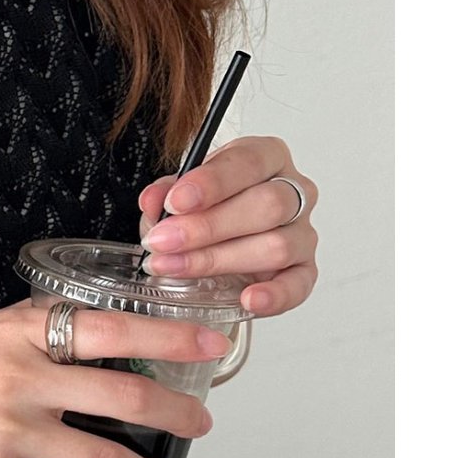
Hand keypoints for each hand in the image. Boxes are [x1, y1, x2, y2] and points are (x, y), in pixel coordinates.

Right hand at [0, 299, 225, 457]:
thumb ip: (34, 333)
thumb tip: (95, 341)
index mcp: (18, 332)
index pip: (112, 331)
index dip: (170, 340)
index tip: (209, 347)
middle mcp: (19, 379)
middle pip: (125, 398)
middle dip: (176, 415)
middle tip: (199, 423)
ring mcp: (9, 432)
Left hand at [137, 134, 318, 316]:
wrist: (212, 240)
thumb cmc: (202, 208)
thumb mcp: (179, 194)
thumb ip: (165, 194)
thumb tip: (154, 201)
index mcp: (266, 158)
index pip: (248, 162)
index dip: (211, 182)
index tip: (176, 202)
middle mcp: (293, 192)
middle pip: (268, 204)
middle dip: (208, 226)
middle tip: (165, 241)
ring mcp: (302, 232)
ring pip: (278, 245)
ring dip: (219, 260)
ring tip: (176, 268)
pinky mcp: (303, 270)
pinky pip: (299, 284)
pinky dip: (275, 295)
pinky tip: (248, 299)